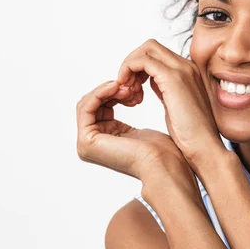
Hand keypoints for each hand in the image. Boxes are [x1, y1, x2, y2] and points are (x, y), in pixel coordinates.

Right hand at [75, 79, 200, 201]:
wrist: (163, 162)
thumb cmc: (159, 149)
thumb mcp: (136, 127)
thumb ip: (123, 114)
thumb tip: (122, 91)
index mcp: (102, 141)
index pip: (98, 107)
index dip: (114, 91)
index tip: (133, 87)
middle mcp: (91, 144)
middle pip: (92, 104)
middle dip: (111, 90)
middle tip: (131, 87)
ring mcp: (86, 145)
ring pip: (88, 103)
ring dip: (108, 90)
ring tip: (128, 90)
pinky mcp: (87, 141)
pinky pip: (86, 108)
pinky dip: (100, 93)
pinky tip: (117, 88)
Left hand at [115, 38, 224, 167]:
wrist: (206, 148)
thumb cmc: (192, 136)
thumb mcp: (176, 106)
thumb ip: (166, 89)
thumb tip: (151, 82)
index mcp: (189, 72)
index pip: (158, 54)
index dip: (140, 67)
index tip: (133, 89)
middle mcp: (187, 66)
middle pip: (150, 47)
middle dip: (132, 63)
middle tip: (126, 87)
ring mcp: (182, 70)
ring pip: (146, 49)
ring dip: (129, 67)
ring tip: (127, 91)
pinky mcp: (173, 79)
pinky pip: (142, 61)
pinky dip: (129, 71)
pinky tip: (130, 92)